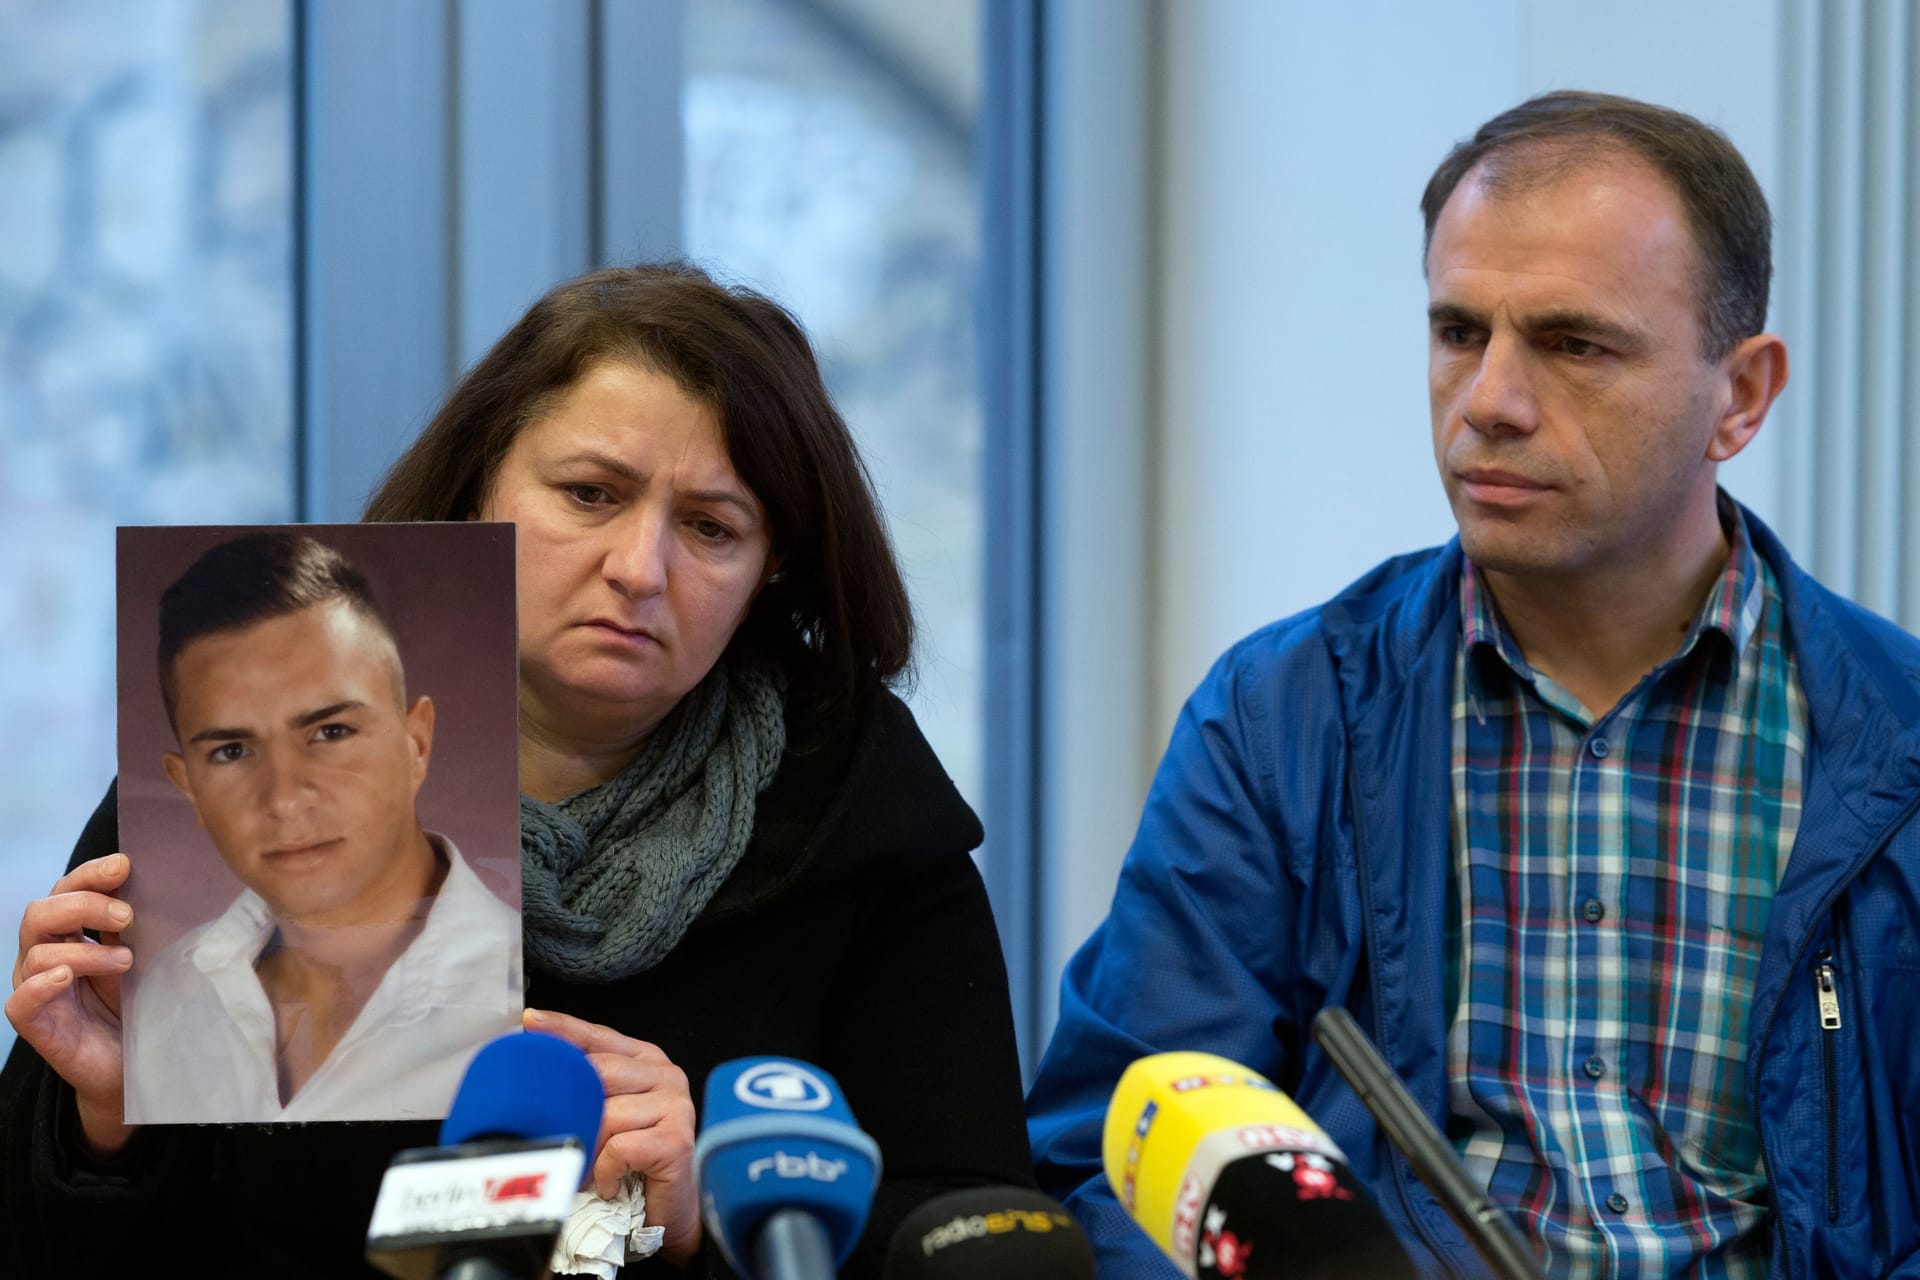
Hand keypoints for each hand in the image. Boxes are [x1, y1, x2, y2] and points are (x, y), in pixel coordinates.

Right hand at [6, 852, 136, 1154]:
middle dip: (84, 905)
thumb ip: (138, 923)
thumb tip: (160, 878)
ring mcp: (38, 991)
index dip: (90, 873)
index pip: (66, 889)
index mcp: (71, 933)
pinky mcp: (37, 1026)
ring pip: (37, 954)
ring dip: (83, 952)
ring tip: (126, 961)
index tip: (125, 865)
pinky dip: (41, 985)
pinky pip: (20, 1001)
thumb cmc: (141, 1002)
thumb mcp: (145, 954)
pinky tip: (65, 979)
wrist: (140, 1064)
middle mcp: (47, 956)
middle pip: (41, 913)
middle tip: (127, 915)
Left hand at [525, 1007, 700, 1266]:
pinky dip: (604, 1170)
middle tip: (552, 1134)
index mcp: (646, 1062)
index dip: (564, 1028)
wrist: (668, 1216)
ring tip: (585, 1170)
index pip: (599, 1036)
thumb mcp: (603, 1118)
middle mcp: (665, 1076)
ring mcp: (675, 1106)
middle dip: (569, 1107)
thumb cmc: (633, 1167)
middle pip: (598, 1072)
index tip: (530, 1023)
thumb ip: (583, 1091)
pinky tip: (610, 1183)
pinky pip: (618, 1148)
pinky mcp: (676, 1140)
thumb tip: (531, 1073)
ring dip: (587, 1148)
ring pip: (605, 1113)